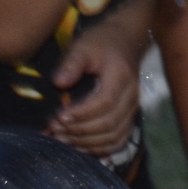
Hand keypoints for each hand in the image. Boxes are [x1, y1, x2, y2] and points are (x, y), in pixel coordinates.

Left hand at [46, 33, 141, 157]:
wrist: (126, 40)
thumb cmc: (102, 42)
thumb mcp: (84, 45)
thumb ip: (71, 63)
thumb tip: (58, 83)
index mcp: (121, 77)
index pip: (104, 102)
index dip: (81, 114)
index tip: (59, 117)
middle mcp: (131, 96)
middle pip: (109, 123)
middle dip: (79, 131)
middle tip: (55, 130)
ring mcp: (133, 109)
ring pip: (114, 136)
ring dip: (87, 143)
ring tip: (63, 140)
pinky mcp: (129, 117)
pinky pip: (118, 140)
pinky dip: (99, 148)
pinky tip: (80, 147)